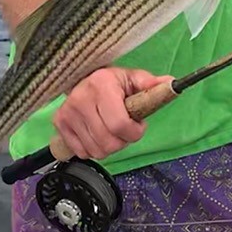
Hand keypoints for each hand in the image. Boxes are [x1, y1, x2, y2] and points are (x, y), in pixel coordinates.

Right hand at [52, 67, 172, 160]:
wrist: (83, 78)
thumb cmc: (112, 82)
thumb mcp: (132, 79)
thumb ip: (151, 84)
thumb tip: (172, 84)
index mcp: (101, 85)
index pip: (119, 124)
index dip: (134, 132)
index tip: (138, 125)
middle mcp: (80, 98)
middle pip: (108, 142)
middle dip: (123, 141)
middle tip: (125, 129)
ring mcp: (68, 112)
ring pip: (97, 150)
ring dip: (109, 146)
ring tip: (111, 129)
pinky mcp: (59, 124)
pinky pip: (82, 152)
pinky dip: (94, 148)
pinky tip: (97, 133)